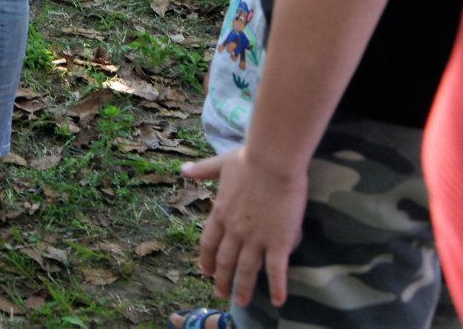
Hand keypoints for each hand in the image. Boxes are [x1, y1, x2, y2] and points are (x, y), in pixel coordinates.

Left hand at [185, 148, 306, 307]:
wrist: (272, 161)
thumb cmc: (249, 159)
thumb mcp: (220, 164)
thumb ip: (202, 170)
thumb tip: (182, 169)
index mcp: (220, 213)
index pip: (209, 243)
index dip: (207, 259)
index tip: (206, 272)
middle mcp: (234, 230)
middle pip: (225, 261)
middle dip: (222, 279)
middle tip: (220, 294)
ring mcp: (255, 238)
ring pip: (246, 269)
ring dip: (244, 288)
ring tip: (242, 303)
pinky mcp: (278, 241)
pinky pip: (276, 270)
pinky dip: (277, 287)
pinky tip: (279, 301)